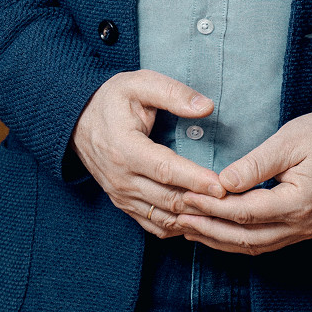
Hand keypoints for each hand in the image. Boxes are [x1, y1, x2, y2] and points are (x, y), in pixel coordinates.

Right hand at [70, 70, 225, 238]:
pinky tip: (201, 220)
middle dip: (202, 204)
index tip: (222, 185)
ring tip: (224, 214)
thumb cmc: (112, 99)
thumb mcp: (139, 84)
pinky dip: (178, 228)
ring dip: (193, 219)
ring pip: (163, 217)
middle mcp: (121, 178)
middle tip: (235, 203)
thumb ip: (173, 93)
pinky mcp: (124, 204)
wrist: (77, 121)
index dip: (195, 179)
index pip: (165, 169)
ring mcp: (121, 195)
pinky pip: (153, 225)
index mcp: (124, 148)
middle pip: (167, 199)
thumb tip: (206, 106)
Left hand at [173, 110, 311, 254]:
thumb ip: (255, 164)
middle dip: (208, 228)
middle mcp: (303, 225)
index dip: (212, 206)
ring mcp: (304, 231)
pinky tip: (215, 232)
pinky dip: (236, 240)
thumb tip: (222, 183)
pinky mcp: (301, 229)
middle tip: (177, 216)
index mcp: (300, 202)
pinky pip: (263, 243)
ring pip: (253, 246)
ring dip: (218, 239)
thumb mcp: (288, 140)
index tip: (186, 194)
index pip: (246, 211)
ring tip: (187, 227)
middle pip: (246, 237)